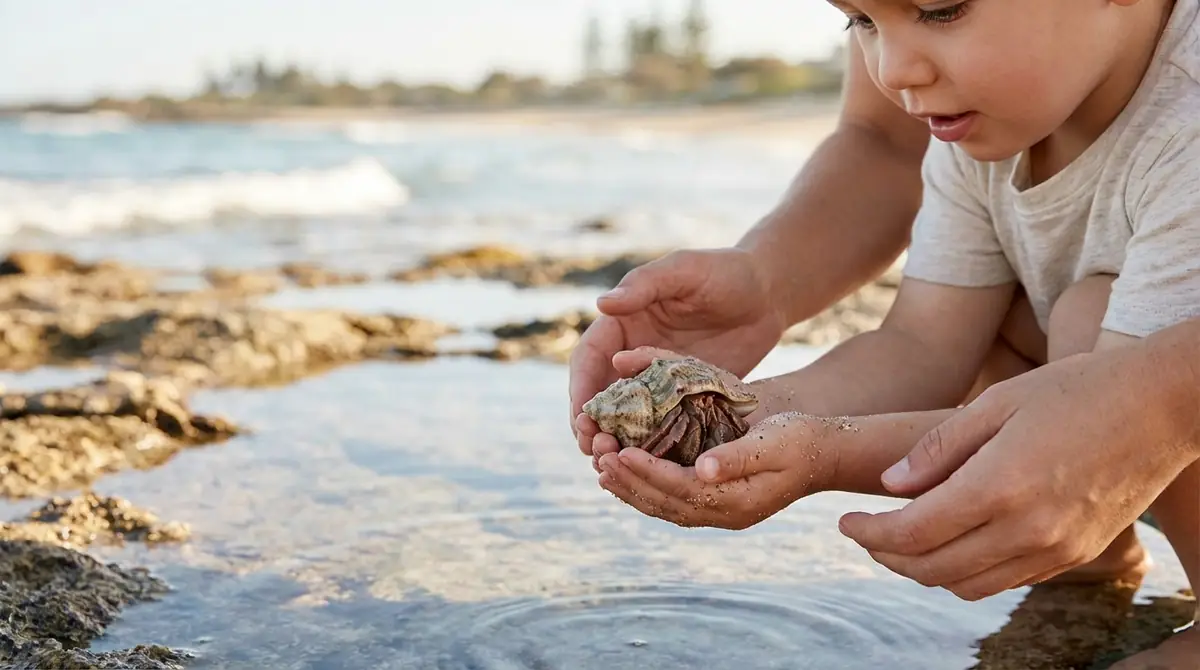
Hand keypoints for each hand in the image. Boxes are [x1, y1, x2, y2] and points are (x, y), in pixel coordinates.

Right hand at [568, 247, 784, 456]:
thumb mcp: (685, 271)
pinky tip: (647, 468)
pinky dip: (648, 446)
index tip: (581, 416)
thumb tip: (601, 304)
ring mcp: (658, 380)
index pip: (589, 358)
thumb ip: (645, 285)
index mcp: (623, 322)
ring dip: (615, 440)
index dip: (581, 388)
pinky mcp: (683, 398)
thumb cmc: (726, 271)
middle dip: (591, 423)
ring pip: (625, 416)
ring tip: (612, 466)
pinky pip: (660, 426)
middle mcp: (633, 353)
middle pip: (600, 394)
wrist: (769, 293)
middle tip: (594, 450)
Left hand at [596, 409, 837, 529]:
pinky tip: (628, 474)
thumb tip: (703, 469)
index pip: (681, 488)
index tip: (621, 452)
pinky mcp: (716, 501)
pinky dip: (646, 488)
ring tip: (602, 468)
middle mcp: (724, 514)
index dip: (648, 472)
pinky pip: (672, 501)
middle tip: (599, 458)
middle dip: (630, 482)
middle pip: (665, 502)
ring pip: (664, 506)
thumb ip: (738, 457)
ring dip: (631, 489)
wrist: (823, 453)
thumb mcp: (774, 443)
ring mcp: (719, 512)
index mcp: (737, 501)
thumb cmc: (800, 440)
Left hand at [837, 349, 1198, 601]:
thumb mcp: (996, 401)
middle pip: (933, 568)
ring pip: (968, 586)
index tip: (845, 522)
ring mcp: (1056, 548)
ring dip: (924, 570)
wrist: (1163, 406)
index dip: (869, 533)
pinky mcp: (1076, 554)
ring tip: (901, 541)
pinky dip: (967, 571)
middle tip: (864, 534)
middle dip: (888, 555)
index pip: (913, 532)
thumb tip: (890, 485)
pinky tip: (952, 541)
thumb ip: (938, 448)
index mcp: (1000, 485)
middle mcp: (1028, 529)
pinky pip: (1005, 581)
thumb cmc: (1077, 389)